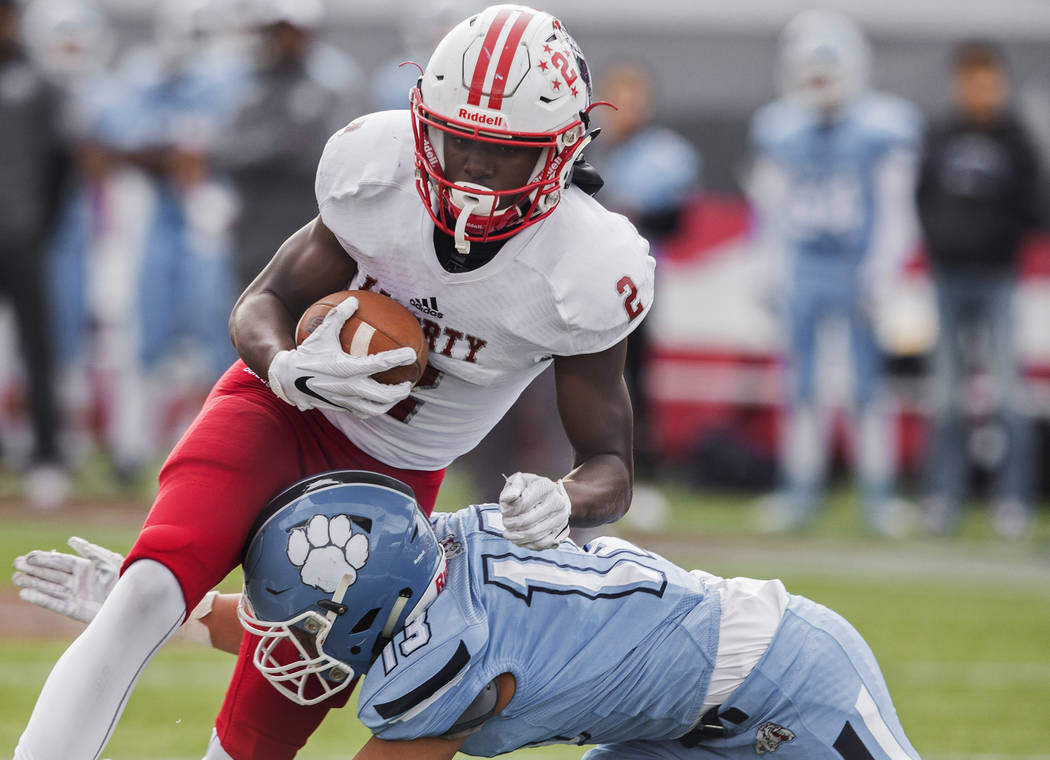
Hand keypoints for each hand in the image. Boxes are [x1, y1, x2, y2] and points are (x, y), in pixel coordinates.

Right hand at [12, 537, 122, 622]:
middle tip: (15, 564)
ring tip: (16, 578)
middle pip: (52, 573)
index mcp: (86, 567)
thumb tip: (70, 541)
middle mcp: (79, 581)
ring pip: (50, 587)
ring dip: (33, 583)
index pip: (61, 561)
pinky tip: (26, 594)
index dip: (45, 558)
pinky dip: (40, 599)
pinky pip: (54, 604)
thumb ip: (90, 551)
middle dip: (34, 569)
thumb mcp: (109, 561)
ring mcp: (76, 595)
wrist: (134, 602)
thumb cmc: (125, 579)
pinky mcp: (75, 610)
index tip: (28, 555)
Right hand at [267, 296, 416, 417]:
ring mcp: (345, 400)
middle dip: (400, 391)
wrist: (288, 379)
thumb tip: (354, 300)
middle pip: (383, 394)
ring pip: (375, 408)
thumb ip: (339, 315)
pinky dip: (375, 408)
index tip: (412, 354)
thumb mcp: (322, 332)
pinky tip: (380, 401)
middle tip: (409, 383)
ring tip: (398, 395)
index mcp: (347, 368)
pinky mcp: (341, 407)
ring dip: (390, 404)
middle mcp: (349, 387)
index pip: (380, 363)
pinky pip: (363, 412)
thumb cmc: (307, 353)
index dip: (398, 358)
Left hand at [498, 472, 570, 549]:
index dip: (509, 511)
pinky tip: (520, 539)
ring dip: (517, 536)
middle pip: (528, 521)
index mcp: (546, 487)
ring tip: (509, 533)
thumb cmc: (530, 489)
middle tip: (505, 523)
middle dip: (511, 525)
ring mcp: (561, 518)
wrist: (549, 496)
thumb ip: (512, 488)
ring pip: (534, 535)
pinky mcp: (561, 532)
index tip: (504, 511)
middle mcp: (557, 502)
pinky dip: (527, 544)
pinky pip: (542, 544)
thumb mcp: (519, 481)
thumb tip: (508, 498)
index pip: (523, 504)